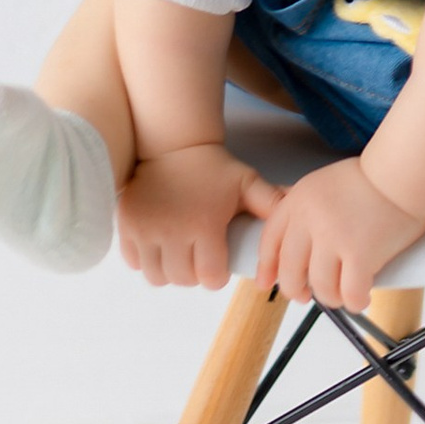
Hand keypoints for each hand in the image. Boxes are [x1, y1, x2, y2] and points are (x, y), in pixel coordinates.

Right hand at [117, 140, 283, 287]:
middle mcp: (172, 231)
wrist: (173, 144)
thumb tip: (297, 221)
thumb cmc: (214, 167)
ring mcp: (145, 229)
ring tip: (180, 257)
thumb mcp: (246, 182)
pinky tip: (160, 249)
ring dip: (170, 273)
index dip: (217, 276)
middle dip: (195, 276)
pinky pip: (134, 261)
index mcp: (203, 224)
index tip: (218, 264)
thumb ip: (271, 203)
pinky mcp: (126, 225)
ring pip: (156, 276)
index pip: (210, 277)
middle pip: (183, 279)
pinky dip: (146, 262)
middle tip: (200, 259)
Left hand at [255, 159, 424, 309]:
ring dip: (331, 297)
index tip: (267, 282)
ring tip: (342, 294)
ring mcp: (334, 239)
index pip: (270, 241)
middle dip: (296, 290)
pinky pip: (350, 293)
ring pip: (321, 287)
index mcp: (299, 201)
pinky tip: (360, 297)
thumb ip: (305, 212)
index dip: (267, 267)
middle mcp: (310, 220)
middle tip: (306, 295)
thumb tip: (294, 245)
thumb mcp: (323, 185)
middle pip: (290, 271)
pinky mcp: (361, 255)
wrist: (401, 173)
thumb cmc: (371, 179)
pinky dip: (355, 301)